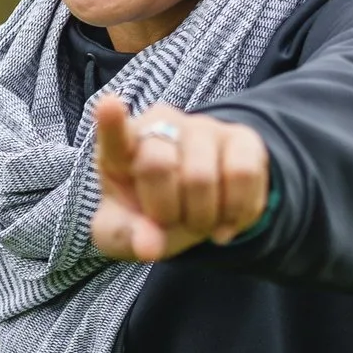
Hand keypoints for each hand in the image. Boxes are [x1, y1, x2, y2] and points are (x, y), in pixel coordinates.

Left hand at [88, 95, 270, 264]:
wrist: (196, 214)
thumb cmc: (150, 217)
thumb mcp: (127, 234)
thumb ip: (128, 238)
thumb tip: (150, 247)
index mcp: (121, 148)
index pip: (115, 132)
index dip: (111, 121)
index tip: (109, 106)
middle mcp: (161, 125)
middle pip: (158, 166)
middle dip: (164, 212)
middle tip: (168, 222)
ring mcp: (204, 127)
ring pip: (201, 176)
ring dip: (201, 218)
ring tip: (198, 222)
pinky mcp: (242, 139)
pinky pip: (243, 175)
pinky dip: (236, 212)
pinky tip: (225, 223)